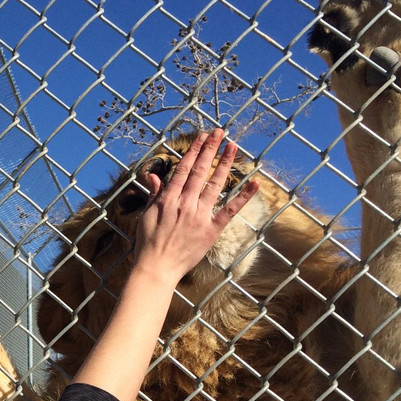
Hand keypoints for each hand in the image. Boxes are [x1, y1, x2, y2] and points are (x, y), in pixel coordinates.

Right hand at [133, 129, 258, 285]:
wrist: (156, 268)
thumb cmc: (148, 243)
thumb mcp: (147, 215)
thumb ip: (155, 194)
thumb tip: (155, 175)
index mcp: (169, 199)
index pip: (183, 169)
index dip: (194, 151)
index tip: (202, 137)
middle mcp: (186, 204)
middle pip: (200, 171)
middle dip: (210, 149)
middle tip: (219, 132)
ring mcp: (200, 216)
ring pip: (215, 184)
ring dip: (225, 164)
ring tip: (233, 146)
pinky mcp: (212, 230)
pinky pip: (230, 210)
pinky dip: (243, 197)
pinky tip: (254, 183)